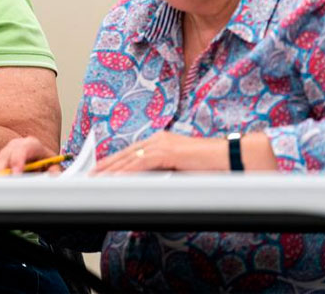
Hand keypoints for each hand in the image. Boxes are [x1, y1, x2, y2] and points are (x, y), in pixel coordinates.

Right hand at [0, 136, 60, 175]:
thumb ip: (55, 170)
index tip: (16, 173)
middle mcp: (16, 145)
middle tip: (1, 182)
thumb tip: (53, 175)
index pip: (24, 148)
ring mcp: (5, 153)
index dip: (18, 159)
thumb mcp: (54, 166)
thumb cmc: (46, 163)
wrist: (38, 160)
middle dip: (3, 169)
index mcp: (32, 144)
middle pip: (6, 155)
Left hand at [93, 131, 227, 174]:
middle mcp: (160, 139)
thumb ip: (164, 174)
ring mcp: (164, 144)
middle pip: (126, 153)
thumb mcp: (182, 171)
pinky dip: (127, 172)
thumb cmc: (214, 167)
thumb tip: (148, 185)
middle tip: (90, 176)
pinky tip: (116, 179)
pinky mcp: (170, 152)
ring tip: (97, 180)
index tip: (99, 171)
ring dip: (112, 170)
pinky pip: (142, 163)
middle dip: (106, 165)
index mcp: (163, 142)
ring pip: (130, 158)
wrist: (234, 158)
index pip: (132, 152)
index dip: (113, 162)